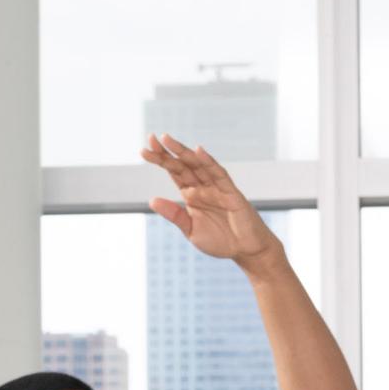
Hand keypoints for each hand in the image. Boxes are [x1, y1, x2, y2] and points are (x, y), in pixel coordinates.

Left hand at [142, 137, 277, 265]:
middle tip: (151, 139)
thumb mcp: (191, 230)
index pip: (174, 172)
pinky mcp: (230, 192)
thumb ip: (174, 215)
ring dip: (183, 151)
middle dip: (167, 152)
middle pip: (183, 165)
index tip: (143, 151)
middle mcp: (203, 186)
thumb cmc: (220, 240)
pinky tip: (198, 151)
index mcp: (191, 194)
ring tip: (166, 139)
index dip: (160, 160)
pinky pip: (219, 174)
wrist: (245, 250)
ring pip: (198, 165)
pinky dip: (208, 162)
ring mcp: (217, 187)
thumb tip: (151, 200)